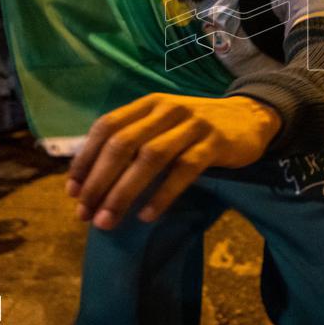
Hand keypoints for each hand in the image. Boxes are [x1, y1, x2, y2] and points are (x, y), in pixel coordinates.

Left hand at [67, 94, 280, 229]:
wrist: (250, 117)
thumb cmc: (197, 128)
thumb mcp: (163, 124)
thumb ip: (134, 142)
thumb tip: (90, 181)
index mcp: (148, 104)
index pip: (107, 126)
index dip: (86, 158)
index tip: (72, 191)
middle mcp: (167, 109)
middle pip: (123, 144)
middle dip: (99, 181)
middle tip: (85, 214)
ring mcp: (192, 125)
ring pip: (150, 157)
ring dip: (124, 192)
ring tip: (108, 220)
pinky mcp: (214, 143)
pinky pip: (184, 170)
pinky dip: (162, 194)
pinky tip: (148, 215)